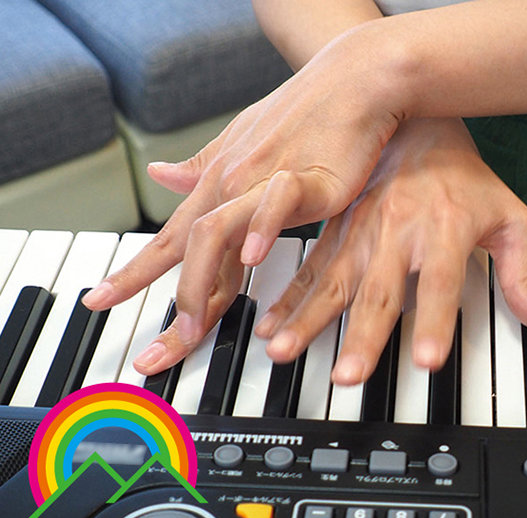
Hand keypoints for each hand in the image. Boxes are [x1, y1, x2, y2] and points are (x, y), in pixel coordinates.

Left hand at [82, 31, 400, 371]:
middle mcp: (230, 184)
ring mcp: (263, 179)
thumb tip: (163, 174)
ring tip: (193, 327)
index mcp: (218, 183)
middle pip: (185, 249)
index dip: (133, 272)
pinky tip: (252, 259)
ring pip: (215, 232)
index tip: (102, 301)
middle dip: (166, 304)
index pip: (169, 237)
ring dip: (200, 284)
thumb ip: (203, 167)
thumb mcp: (243, 143)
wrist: (352, 83)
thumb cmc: (305, 117)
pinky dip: (259, 230)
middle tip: (155, 354)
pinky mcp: (305, 177)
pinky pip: (274, 203)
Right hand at [258, 118, 526, 384]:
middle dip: (362, 337)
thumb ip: (525, 272)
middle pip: (379, 291)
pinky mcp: (337, 233)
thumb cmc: (466, 179)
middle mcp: (397, 232)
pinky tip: (270, 325)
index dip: (434, 323)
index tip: (426, 362)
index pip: (441, 282)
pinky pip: (310, 270)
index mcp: (444, 229)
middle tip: (349, 376)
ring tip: (285, 351)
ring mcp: (361, 233)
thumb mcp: (511, 218)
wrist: (417, 126)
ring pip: (334, 283)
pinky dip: (289, 300)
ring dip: (309, 320)